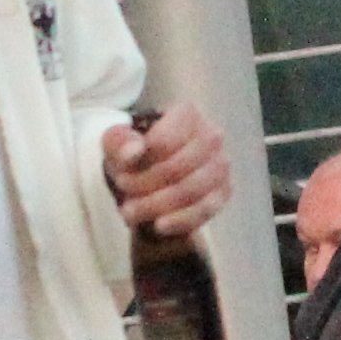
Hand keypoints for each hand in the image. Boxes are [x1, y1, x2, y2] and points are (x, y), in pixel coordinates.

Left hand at [105, 101, 231, 242]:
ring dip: (157, 205)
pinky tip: (158, 225)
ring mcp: (221, 163)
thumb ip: (119, 142)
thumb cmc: (134, 155)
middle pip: (177, 167)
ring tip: (131, 212)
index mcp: (186, 114)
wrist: (150, 180)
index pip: (164, 141)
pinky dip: (180, 220)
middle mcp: (211, 135)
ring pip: (192, 189)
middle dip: (145, 185)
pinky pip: (206, 209)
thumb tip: (134, 153)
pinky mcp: (224, 190)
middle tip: (123, 195)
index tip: (120, 175)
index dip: (140, 163)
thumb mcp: (116, 144)